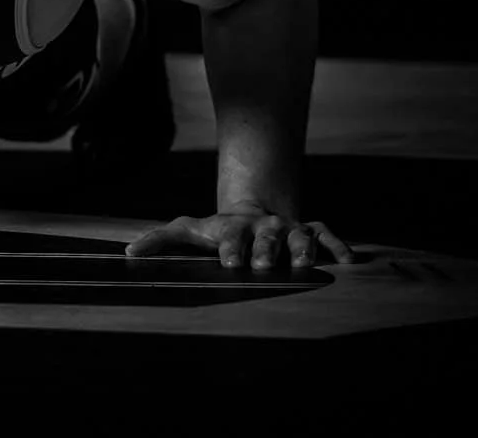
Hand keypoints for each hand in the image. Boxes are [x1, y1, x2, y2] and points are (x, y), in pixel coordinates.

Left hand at [125, 206, 354, 269]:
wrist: (251, 211)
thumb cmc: (216, 229)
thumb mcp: (188, 229)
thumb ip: (159, 239)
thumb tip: (127, 251)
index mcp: (233, 228)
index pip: (231, 236)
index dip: (231, 248)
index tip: (230, 263)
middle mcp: (263, 226)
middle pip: (267, 236)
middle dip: (266, 251)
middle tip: (265, 267)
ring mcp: (288, 228)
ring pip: (299, 235)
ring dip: (304, 249)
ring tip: (306, 265)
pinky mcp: (310, 231)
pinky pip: (327, 234)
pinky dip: (339, 245)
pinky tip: (351, 261)